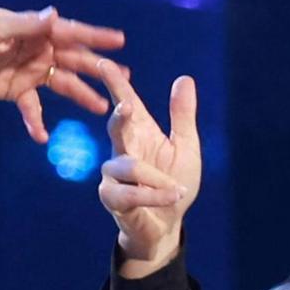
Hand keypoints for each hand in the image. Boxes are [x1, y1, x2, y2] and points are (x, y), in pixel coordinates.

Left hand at [0, 8, 126, 138]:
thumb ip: (26, 26)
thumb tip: (54, 15)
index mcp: (36, 31)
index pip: (71, 33)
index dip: (95, 37)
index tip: (119, 42)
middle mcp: (38, 50)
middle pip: (74, 61)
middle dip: (98, 70)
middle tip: (124, 79)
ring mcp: (29, 71)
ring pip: (62, 85)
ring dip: (81, 96)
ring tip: (102, 109)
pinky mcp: (16, 91)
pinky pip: (32, 108)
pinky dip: (37, 122)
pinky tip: (42, 137)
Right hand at [91, 62, 202, 278]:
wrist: (166, 224)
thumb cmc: (172, 183)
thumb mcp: (185, 147)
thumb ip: (182, 116)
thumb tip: (184, 79)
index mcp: (139, 133)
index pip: (125, 104)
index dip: (115, 85)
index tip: (104, 64)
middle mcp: (122, 151)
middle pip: (116, 128)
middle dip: (121, 117)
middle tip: (128, 107)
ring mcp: (113, 176)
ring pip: (128, 166)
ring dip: (155, 178)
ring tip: (177, 188)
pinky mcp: (113, 200)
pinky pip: (132, 194)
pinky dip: (155, 195)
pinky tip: (174, 195)